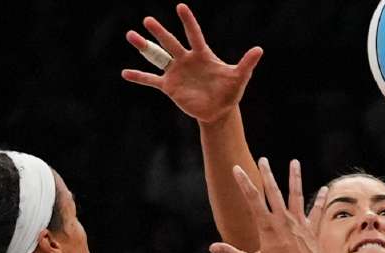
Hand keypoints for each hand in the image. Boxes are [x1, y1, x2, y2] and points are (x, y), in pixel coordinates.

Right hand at [121, 3, 262, 123]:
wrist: (219, 110)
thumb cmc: (230, 92)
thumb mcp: (239, 78)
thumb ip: (246, 63)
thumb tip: (259, 49)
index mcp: (202, 54)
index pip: (194, 34)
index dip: (188, 21)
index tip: (181, 7)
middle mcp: (186, 59)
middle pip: (170, 42)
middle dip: (159, 32)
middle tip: (147, 20)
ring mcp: (176, 72)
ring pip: (157, 56)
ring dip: (144, 47)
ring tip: (130, 35)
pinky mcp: (169, 86)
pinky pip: (151, 79)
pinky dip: (139, 77)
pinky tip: (125, 73)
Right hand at [209, 158, 327, 252]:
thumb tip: (212, 247)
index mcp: (267, 226)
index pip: (252, 199)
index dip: (243, 182)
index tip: (236, 168)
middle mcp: (284, 220)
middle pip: (273, 192)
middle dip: (267, 174)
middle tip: (263, 159)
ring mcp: (299, 223)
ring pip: (296, 195)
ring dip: (295, 178)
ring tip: (294, 162)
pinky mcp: (311, 230)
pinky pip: (316, 212)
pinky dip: (319, 200)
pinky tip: (324, 189)